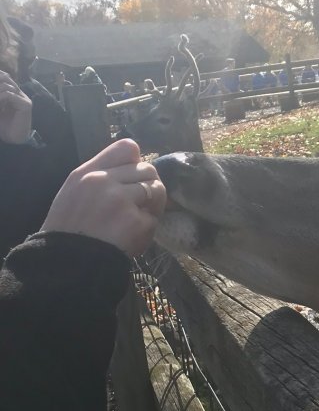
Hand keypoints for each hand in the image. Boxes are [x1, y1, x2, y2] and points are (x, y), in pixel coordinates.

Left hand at [0, 71, 32, 143]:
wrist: (13, 140)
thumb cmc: (3, 125)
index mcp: (12, 92)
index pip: (4, 76)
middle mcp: (19, 93)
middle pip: (5, 77)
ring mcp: (24, 98)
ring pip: (7, 86)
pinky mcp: (26, 105)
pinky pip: (10, 95)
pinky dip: (0, 98)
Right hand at [42, 139, 166, 256]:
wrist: (68, 263)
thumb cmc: (69, 230)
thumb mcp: (74, 191)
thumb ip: (101, 175)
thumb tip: (134, 163)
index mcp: (89, 172)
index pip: (128, 147)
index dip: (136, 162)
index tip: (133, 178)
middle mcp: (106, 181)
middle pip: (147, 168)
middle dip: (148, 185)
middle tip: (138, 204)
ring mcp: (123, 201)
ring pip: (157, 189)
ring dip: (154, 204)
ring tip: (138, 218)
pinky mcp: (137, 222)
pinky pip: (155, 217)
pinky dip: (149, 227)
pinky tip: (134, 235)